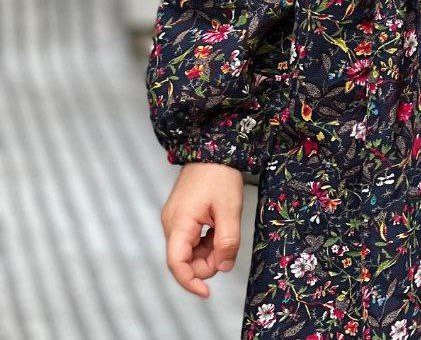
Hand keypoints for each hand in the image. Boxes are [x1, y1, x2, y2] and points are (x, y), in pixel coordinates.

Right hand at [161, 162, 244, 296]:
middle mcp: (171, 224)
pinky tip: (219, 228)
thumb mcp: (229, 208)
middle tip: (228, 249)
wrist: (214, 147)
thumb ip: (227, 241)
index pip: (176, 264)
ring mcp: (175, 219)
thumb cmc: (220, 174)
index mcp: (179, 223)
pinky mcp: (181, 215)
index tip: (207, 292)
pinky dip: (206, 241)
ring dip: (208, 251)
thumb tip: (222, 268)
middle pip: (184, 259)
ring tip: (225, 232)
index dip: (191, 282)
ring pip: (189, 250)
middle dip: (206, 262)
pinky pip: (191, 238)